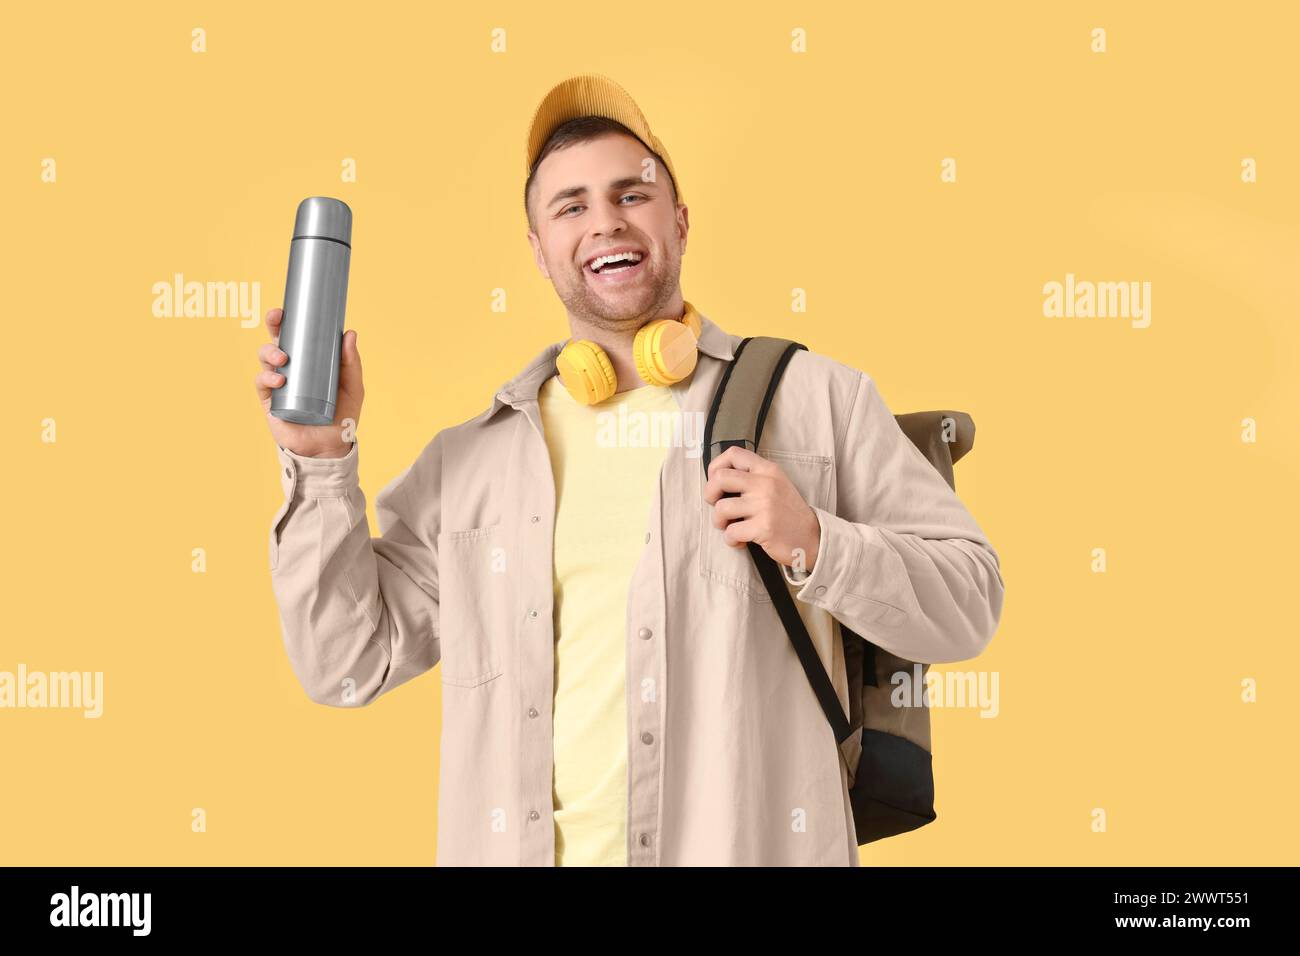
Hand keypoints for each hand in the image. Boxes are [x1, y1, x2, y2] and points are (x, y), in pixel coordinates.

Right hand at [254, 307, 363, 458]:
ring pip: (265, 359)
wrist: (331, 447)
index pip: (296, 335)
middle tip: (277, 319)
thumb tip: (350, 333)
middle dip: (273, 326)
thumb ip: (351, 363)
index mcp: (309, 361)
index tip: (286, 309)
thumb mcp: (353, 387)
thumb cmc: (342, 415)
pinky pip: (262, 384)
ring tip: (283, 360)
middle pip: (277, 340)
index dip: (288, 320)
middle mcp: (291, 369)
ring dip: (270, 353)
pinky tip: (279, 381)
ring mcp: (278, 384)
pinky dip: (267, 378)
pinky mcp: (270, 401)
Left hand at [703, 446, 820, 571]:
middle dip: (710, 494)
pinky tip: (741, 541)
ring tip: (731, 527)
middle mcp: (766, 484)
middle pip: (720, 478)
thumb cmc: (788, 513)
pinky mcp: (764, 528)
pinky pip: (731, 532)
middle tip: (718, 506)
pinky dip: (731, 540)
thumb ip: (752, 477)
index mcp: (767, 470)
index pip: (733, 454)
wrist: (813, 538)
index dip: (716, 467)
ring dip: (719, 522)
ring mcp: (765, 506)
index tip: (717, 483)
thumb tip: (717, 479)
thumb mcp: (776, 484)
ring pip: (721, 508)